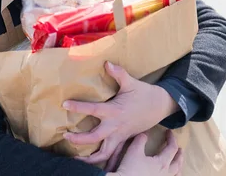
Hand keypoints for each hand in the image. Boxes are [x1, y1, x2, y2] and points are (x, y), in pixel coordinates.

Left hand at [63, 62, 178, 164]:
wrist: (160, 106)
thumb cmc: (144, 93)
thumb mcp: (131, 83)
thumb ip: (118, 73)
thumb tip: (107, 63)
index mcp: (114, 111)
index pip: (93, 110)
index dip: (78, 107)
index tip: (65, 105)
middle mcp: (116, 126)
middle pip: (94, 138)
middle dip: (79, 139)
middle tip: (65, 136)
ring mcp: (120, 136)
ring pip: (104, 153)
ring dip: (90, 159)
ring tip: (76, 159)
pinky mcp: (124, 140)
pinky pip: (113, 155)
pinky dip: (103, 161)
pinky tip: (92, 163)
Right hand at [108, 131, 183, 175]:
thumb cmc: (130, 169)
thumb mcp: (134, 151)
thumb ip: (140, 140)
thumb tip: (144, 134)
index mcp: (162, 163)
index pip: (172, 148)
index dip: (172, 139)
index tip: (169, 132)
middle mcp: (165, 174)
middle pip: (177, 163)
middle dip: (179, 155)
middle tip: (180, 149)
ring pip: (176, 175)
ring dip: (178, 168)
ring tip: (178, 165)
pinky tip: (169, 175)